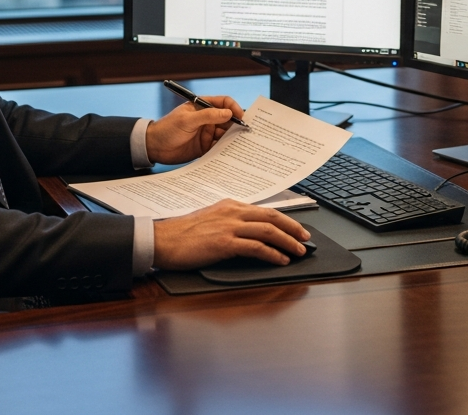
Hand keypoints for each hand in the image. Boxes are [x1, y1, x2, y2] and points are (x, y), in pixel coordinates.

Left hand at [145, 95, 244, 163]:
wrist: (153, 147)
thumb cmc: (167, 129)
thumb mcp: (187, 120)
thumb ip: (208, 116)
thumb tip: (228, 113)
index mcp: (202, 107)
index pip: (223, 103)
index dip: (234, 108)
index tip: (241, 117)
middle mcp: (206, 119)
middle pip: (227, 120)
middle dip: (236, 125)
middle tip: (245, 133)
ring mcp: (206, 133)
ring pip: (225, 134)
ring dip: (232, 139)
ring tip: (239, 145)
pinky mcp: (204, 147)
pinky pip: (218, 147)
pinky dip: (225, 149)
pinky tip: (230, 153)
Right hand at [153, 199, 310, 269]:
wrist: (161, 239)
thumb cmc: (181, 234)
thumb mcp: (209, 220)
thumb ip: (229, 222)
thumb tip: (248, 232)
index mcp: (229, 206)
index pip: (264, 210)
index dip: (285, 219)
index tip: (296, 228)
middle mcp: (232, 213)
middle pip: (272, 217)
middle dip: (293, 229)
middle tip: (306, 239)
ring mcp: (229, 227)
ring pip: (268, 231)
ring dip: (288, 242)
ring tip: (298, 251)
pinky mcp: (224, 243)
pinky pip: (256, 247)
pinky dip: (272, 254)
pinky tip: (281, 260)